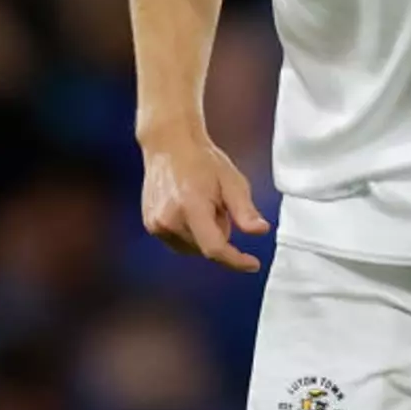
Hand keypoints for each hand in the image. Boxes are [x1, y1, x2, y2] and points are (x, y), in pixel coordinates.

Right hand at [140, 132, 270, 272]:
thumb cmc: (202, 161)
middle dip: (219, 233)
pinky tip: (189, 208)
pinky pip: (179, 242)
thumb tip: (260, 231)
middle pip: (206, 248)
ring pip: (193, 248)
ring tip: (201, 204)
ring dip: (204, 235)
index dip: (235, 260)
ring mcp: (156, 224)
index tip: (252, 264)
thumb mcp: (232, 182)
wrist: (170, 146)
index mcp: (191, 207)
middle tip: (218, 205)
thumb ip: (245, 210)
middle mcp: (169, 219)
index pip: (215, 248)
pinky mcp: (151, 226)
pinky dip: (190, 233)